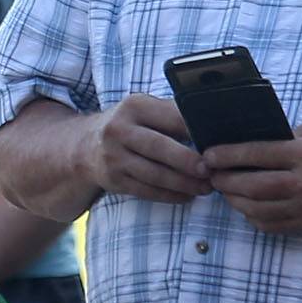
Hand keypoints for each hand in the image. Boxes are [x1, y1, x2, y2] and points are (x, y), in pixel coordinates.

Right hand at [86, 94, 209, 203]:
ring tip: (206, 187)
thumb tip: (212, 122)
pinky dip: (170, 196)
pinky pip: (146, 191)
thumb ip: (172, 113)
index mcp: (134, 106)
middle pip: (159, 148)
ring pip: (154, 174)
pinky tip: (187, 196)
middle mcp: (120, 130)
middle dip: (188, 161)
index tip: (216, 142)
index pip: (170, 117)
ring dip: (183, 183)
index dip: (195, 130)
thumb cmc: (129, 126)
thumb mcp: (144, 109)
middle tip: (210, 170)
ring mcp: (114, 157)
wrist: (84, 146)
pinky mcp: (113, 180)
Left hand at [207, 125, 301, 233]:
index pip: (258, 153)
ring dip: (236, 201)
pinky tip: (248, 207)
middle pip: (252, 186)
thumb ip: (291, 138)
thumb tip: (258, 142)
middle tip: (212, 175)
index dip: (228, 154)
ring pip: (258, 210)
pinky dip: (254, 217)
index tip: (209, 154)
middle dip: (226, 181)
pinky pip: (273, 225)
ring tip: (227, 191)